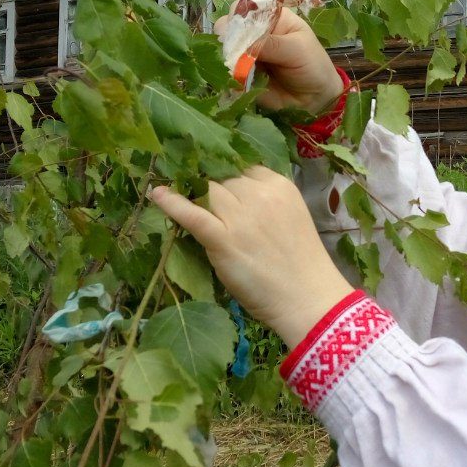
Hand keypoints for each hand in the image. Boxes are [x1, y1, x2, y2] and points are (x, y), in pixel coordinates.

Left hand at [148, 167, 354, 348]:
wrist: (308, 298)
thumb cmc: (301, 265)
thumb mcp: (291, 216)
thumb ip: (267, 202)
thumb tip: (233, 196)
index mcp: (280, 186)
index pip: (244, 168)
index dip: (229, 176)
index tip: (219, 184)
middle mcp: (260, 194)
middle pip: (222, 178)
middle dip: (212, 186)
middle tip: (198, 193)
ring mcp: (241, 216)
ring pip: (206, 191)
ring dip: (194, 193)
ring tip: (180, 192)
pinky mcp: (224, 239)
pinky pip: (192, 214)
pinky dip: (172, 202)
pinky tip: (157, 194)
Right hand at [213, 6, 344, 116]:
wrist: (316, 98)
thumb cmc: (313, 65)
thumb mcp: (296, 49)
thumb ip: (270, 44)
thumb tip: (242, 43)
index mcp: (269, 18)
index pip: (244, 8)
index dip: (237, 17)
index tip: (239, 31)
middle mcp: (253, 34)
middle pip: (227, 27)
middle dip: (229, 39)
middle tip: (238, 53)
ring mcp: (244, 54)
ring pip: (223, 51)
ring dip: (227, 59)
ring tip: (242, 69)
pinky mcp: (241, 75)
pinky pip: (227, 73)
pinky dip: (229, 77)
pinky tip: (239, 81)